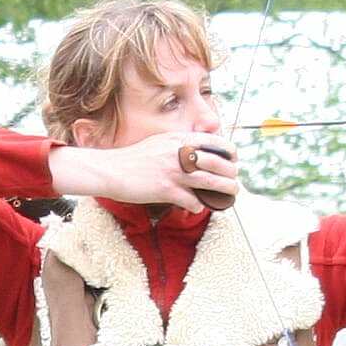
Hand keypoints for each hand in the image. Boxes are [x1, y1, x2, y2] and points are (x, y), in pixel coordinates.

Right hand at [53, 130, 240, 211]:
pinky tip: (198, 206)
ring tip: (231, 193)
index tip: (232, 160)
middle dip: (231, 173)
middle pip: (218, 163)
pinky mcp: (166, 190)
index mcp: (179, 139)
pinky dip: (199, 206)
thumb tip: (198, 152)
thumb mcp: (160, 142)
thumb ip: (179, 144)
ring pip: (211, 182)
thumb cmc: (134, 158)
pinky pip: (193, 200)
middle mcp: (179, 153)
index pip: (215, 142)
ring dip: (225, 189)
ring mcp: (173, 172)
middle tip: (234, 180)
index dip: (229, 152)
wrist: (111, 170)